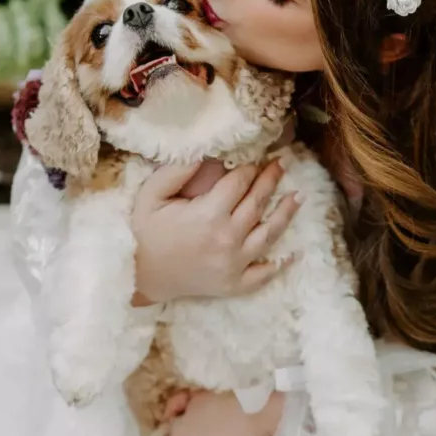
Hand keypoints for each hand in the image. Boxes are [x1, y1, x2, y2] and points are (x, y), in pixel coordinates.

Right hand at [131, 158, 298, 303]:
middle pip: (257, 203)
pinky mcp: (233, 285)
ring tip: (298, 197)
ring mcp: (234, 265)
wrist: (137, 276)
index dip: (250, 166)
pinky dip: (279, 264)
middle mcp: (228, 239)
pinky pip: (263, 274)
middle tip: (282, 164)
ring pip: (269, 234)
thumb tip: (208, 150)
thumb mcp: (152, 195)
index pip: (239, 183)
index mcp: (209, 215)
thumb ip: (179, 171)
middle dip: (271, 180)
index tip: (259, 154)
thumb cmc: (143, 232)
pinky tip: (292, 254)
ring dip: (286, 214)